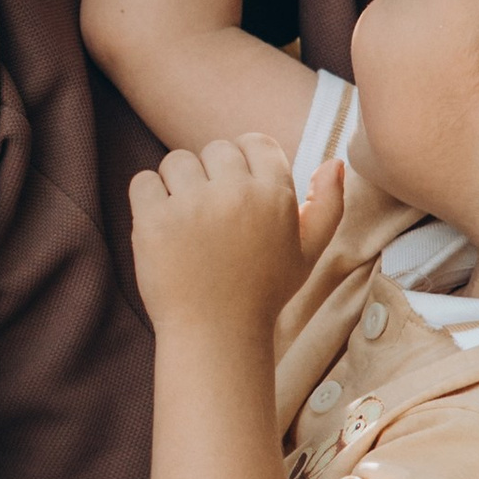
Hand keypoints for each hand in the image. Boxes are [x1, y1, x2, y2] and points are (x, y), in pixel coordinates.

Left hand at [129, 136, 309, 335]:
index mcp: (274, 194)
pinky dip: (148, 198)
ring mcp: (192, 205)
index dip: (242, 163)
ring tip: (187, 223)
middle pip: (214, 150)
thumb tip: (335, 162)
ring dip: (178, 185)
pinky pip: (143, 181)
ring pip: (176, 161)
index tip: (236, 194)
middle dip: (210, 176)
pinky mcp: (154, 220)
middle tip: (212, 216)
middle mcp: (234, 193)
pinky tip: (163, 227)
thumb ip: (328, 205)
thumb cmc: (263, 293)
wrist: (216, 335)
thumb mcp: (308, 253)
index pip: (253, 143)